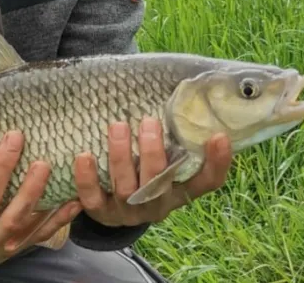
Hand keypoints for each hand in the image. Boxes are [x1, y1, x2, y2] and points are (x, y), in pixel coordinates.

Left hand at [73, 116, 231, 227]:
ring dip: (121, 156)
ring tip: (117, 126)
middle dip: (154, 153)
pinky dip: (87, 179)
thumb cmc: (143, 168)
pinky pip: (92, 200)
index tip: (219, 136)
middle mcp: (157, 204)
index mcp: (179, 190)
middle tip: (148, 121)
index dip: (217, 163)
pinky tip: (84, 156)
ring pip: (126, 189)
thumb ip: (175, 134)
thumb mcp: (164, 156)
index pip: (207, 181)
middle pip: (160, 183)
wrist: (113, 206)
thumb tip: (189, 90)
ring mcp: (128, 211)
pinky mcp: (101, 213)